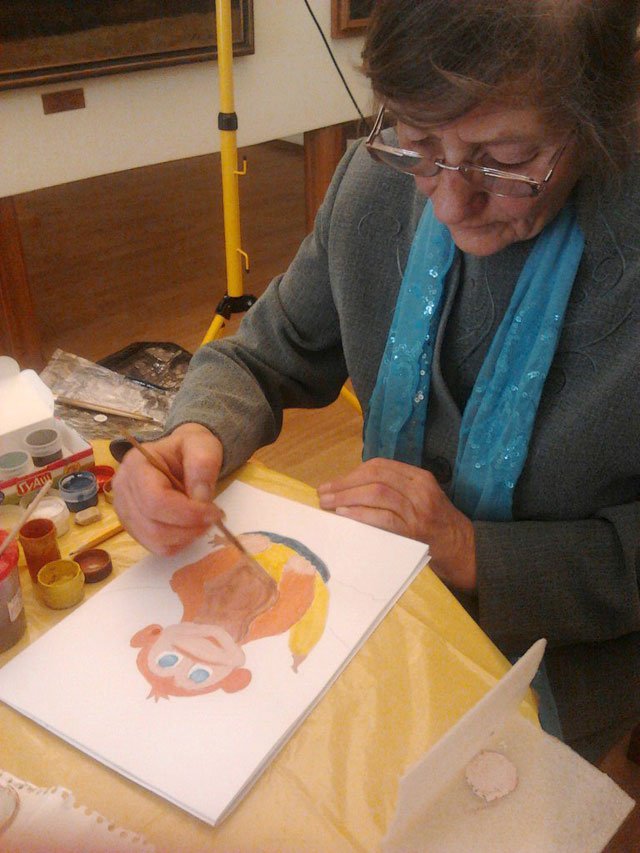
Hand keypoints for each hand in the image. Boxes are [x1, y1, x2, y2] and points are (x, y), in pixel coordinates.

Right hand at [113, 423, 222, 554]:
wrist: (179, 454)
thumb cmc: (189, 448)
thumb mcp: (202, 445)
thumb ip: (203, 464)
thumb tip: (199, 499)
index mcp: (136, 464)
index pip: (155, 500)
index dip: (188, 513)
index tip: (215, 512)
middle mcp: (123, 488)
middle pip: (153, 526)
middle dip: (190, 527)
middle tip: (213, 518)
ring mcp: (124, 510)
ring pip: (155, 541)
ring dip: (186, 537)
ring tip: (201, 520)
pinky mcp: (133, 527)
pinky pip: (156, 547)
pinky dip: (178, 542)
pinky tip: (188, 526)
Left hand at [317, 457, 476, 590]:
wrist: (464, 550)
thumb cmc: (435, 525)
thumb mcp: (420, 498)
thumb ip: (394, 490)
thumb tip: (350, 491)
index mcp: (419, 477)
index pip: (379, 466)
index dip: (351, 473)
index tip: (332, 483)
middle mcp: (419, 489)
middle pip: (375, 477)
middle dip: (344, 484)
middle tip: (323, 494)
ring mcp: (418, 510)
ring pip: (377, 493)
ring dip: (347, 498)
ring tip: (328, 504)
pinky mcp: (414, 531)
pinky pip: (383, 518)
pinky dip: (361, 515)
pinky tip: (345, 516)